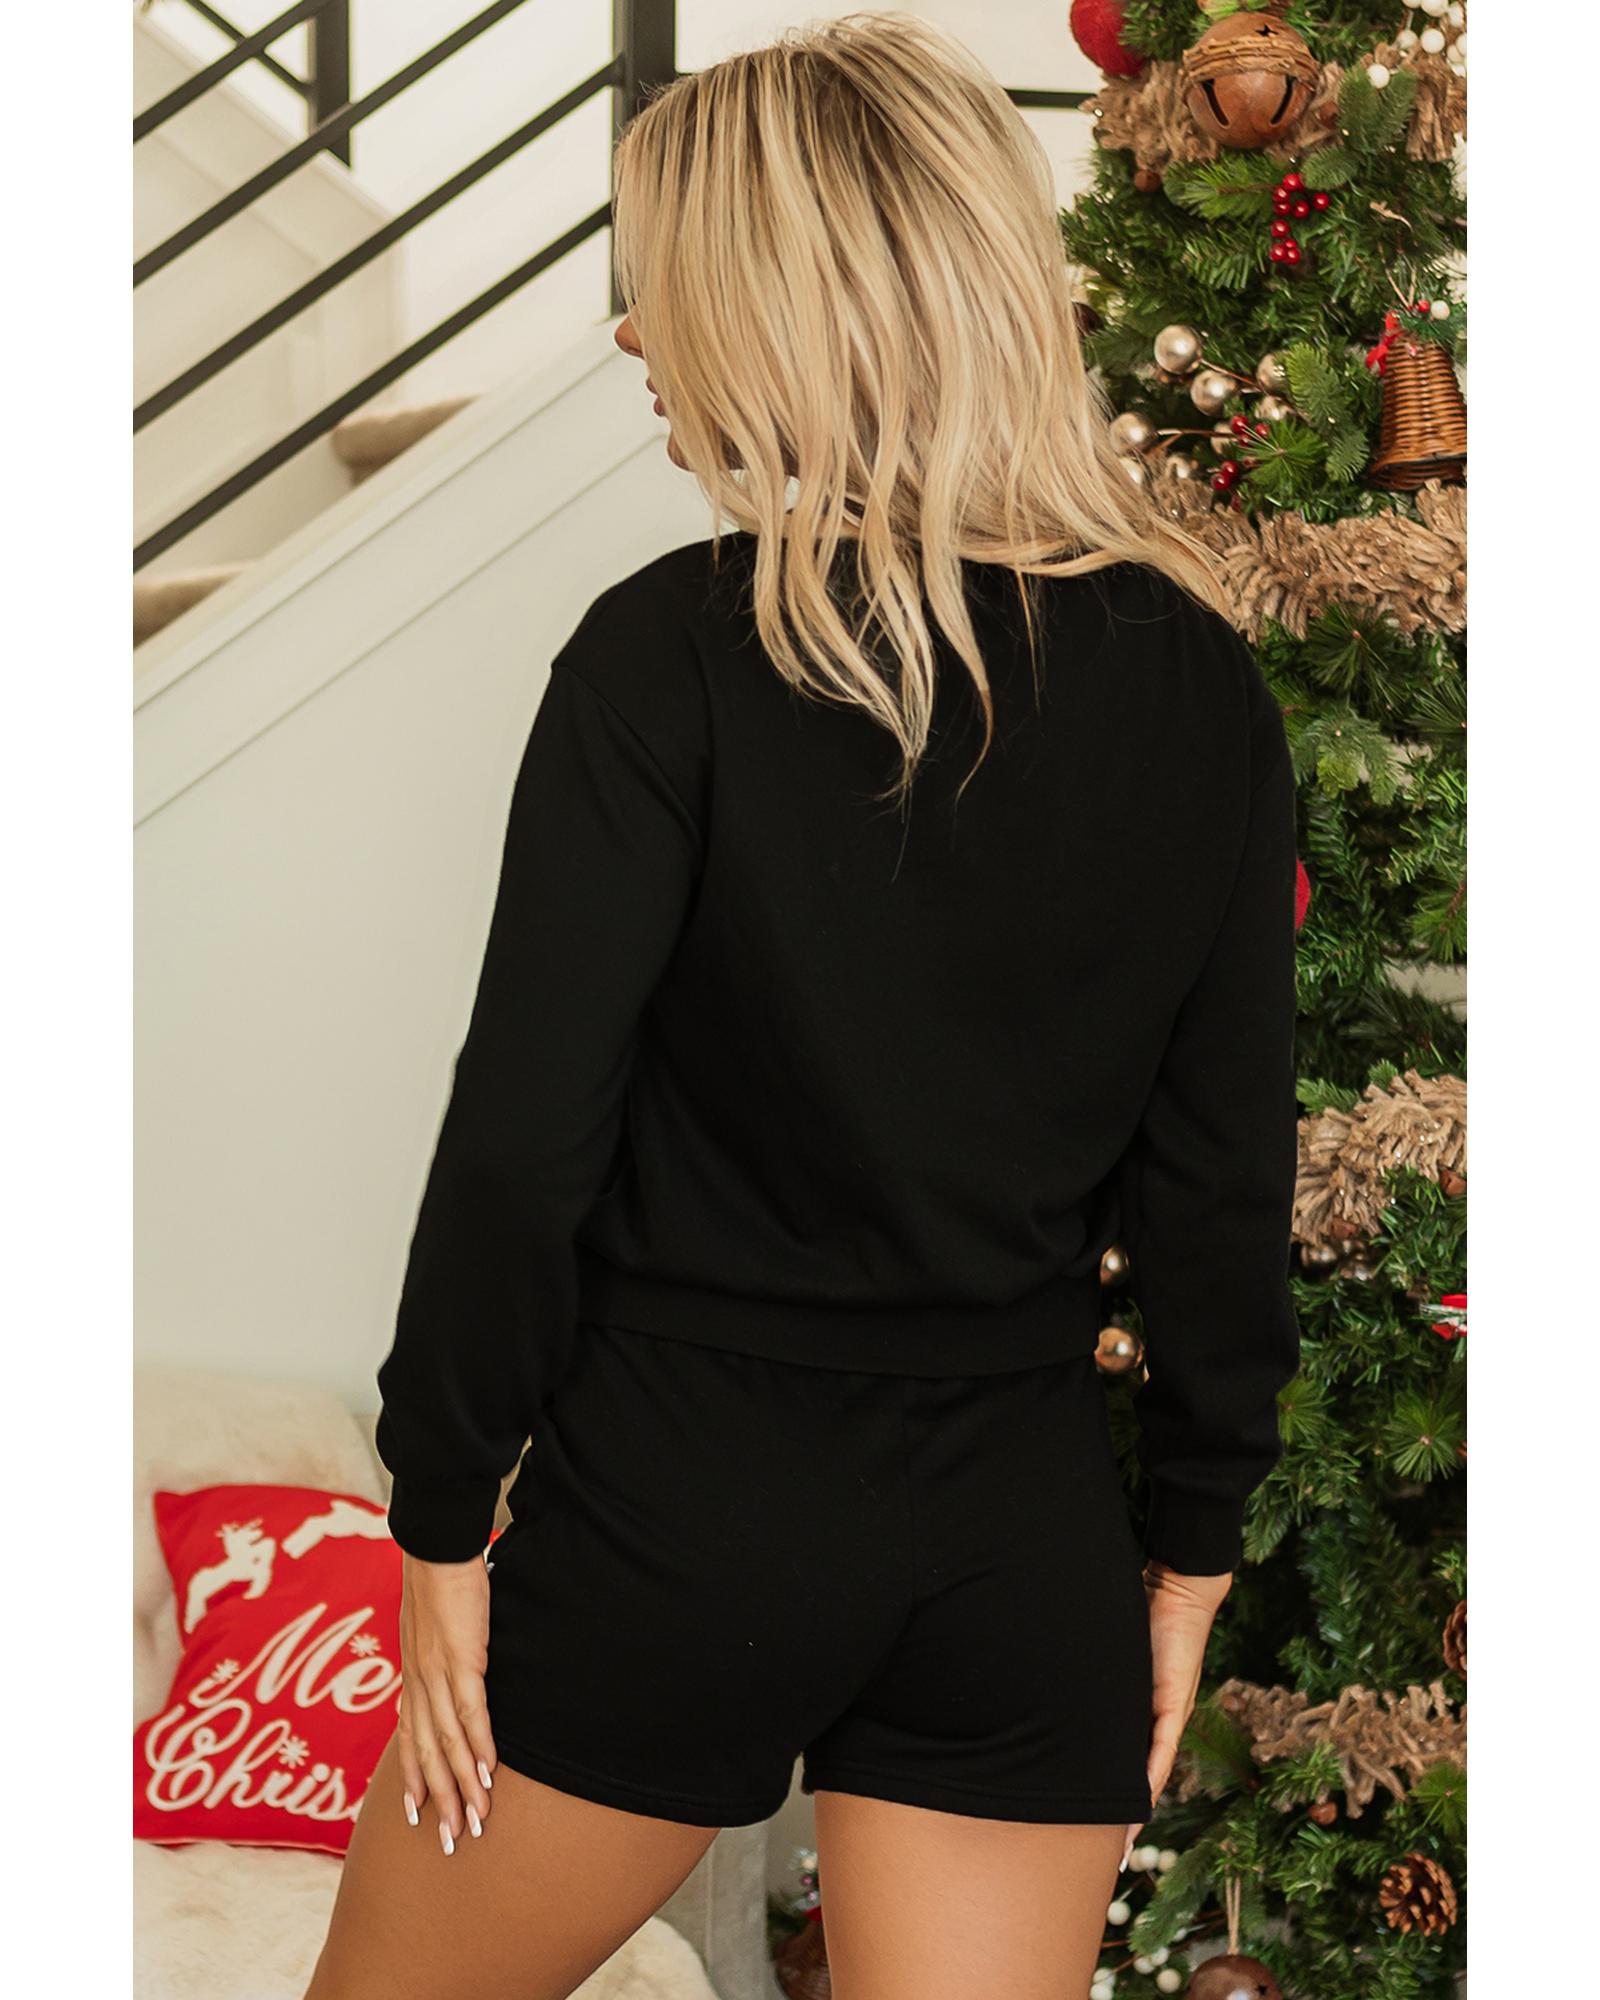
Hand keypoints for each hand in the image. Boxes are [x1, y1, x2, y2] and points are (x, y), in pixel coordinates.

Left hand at [393, 1549, 497, 1854]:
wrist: (436, 1545)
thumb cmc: (440, 1578)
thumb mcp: (436, 1626)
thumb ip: (443, 1654)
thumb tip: (455, 1666)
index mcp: (413, 1674)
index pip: (409, 1737)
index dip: (412, 1778)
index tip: (416, 1815)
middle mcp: (419, 1682)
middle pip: (427, 1754)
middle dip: (439, 1802)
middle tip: (453, 1842)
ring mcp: (438, 1673)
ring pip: (448, 1743)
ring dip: (462, 1786)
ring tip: (476, 1821)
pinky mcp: (462, 1659)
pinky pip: (469, 1712)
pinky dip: (478, 1745)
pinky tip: (487, 1772)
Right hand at [1118, 1557, 1232, 1871]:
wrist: (1179, 1590)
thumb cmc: (1142, 1612)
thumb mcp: (1108, 1655)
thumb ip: (1092, 1676)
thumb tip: (1053, 1687)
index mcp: (1140, 1711)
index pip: (1124, 1763)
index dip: (1112, 1796)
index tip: (1095, 1826)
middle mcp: (1156, 1720)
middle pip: (1138, 1778)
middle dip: (1123, 1817)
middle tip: (1107, 1854)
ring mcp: (1168, 1714)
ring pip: (1150, 1773)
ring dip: (1136, 1809)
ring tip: (1122, 1844)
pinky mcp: (1173, 1703)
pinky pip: (1160, 1749)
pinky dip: (1149, 1777)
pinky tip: (1141, 1802)